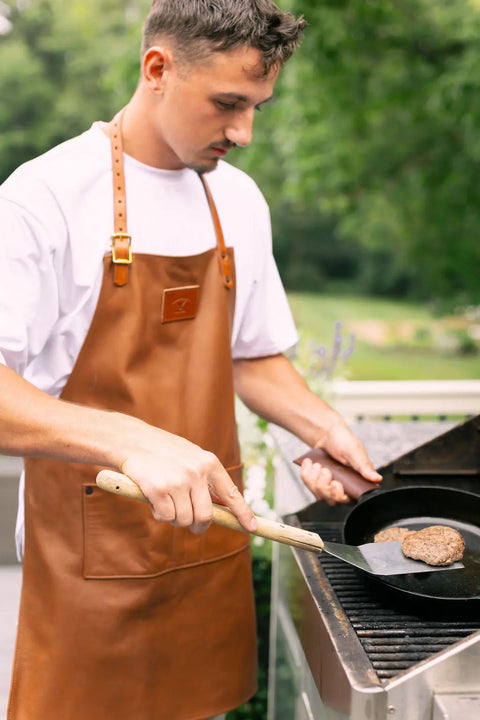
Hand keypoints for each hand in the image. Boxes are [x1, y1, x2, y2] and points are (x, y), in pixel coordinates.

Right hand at [120, 424, 256, 534]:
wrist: (134, 440)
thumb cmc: (165, 451)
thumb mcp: (192, 457)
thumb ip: (207, 479)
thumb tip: (222, 507)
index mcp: (209, 463)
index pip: (231, 494)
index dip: (243, 513)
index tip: (251, 527)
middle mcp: (196, 473)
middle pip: (206, 516)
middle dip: (199, 526)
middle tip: (192, 525)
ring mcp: (177, 482)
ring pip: (184, 520)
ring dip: (175, 519)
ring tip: (166, 502)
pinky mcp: (158, 490)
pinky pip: (165, 517)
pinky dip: (160, 515)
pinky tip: (154, 500)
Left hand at [300, 414, 381, 504]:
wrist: (328, 434)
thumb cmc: (345, 442)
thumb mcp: (355, 451)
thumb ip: (364, 466)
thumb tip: (377, 478)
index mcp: (357, 484)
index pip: (348, 500)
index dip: (339, 495)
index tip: (336, 483)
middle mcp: (343, 489)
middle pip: (332, 500)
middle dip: (324, 485)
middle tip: (325, 469)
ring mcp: (329, 488)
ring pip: (319, 494)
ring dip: (314, 479)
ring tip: (318, 464)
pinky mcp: (317, 483)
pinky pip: (309, 485)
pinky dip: (306, 474)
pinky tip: (309, 463)